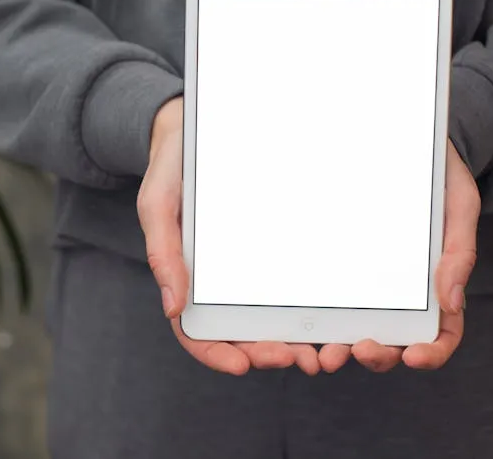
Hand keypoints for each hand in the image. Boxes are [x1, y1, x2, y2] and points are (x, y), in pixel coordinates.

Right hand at [137, 97, 321, 375]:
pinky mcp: (275, 242)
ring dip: (295, 340)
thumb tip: (173, 306)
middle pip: (240, 331)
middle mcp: (219, 278)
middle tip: (299, 358)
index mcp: (187, 275)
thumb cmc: (172, 168)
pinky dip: (311, 304)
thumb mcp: (157, 204)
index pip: (196, 330)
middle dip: (267, 353)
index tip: (242, 365)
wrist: (197, 126)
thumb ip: (162, 251)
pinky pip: (292, 279)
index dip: (216, 354)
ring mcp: (248, 263)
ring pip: (270, 314)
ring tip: (322, 350)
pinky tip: (335, 309)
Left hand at [318, 140, 480, 372]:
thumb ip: (459, 253)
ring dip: (339, 345)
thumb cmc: (441, 178)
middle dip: (375, 354)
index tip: (413, 355)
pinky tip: (298, 322)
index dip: (431, 352)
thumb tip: (451, 302)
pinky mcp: (341, 261)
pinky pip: (328, 293)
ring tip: (321, 352)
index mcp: (438, 286)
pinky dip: (317, 314)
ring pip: (356, 325)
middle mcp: (403, 292)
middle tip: (356, 351)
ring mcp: (370, 280)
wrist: (406, 143)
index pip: (441, 334)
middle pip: (392, 339)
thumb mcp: (459, 208)